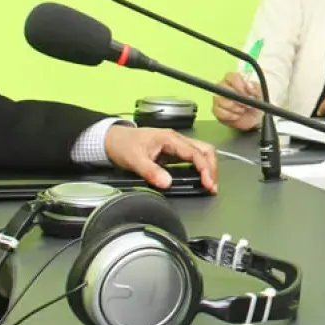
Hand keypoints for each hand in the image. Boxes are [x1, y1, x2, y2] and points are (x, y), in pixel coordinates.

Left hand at [104, 124, 218, 192]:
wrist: (112, 139)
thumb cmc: (122, 144)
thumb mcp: (134, 159)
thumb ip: (151, 172)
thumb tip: (167, 183)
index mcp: (169, 139)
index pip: (195, 153)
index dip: (205, 169)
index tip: (207, 184)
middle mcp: (176, 139)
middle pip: (204, 150)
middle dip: (212, 168)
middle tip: (212, 186)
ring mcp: (176, 145)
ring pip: (201, 152)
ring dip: (208, 167)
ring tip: (209, 184)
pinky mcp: (173, 151)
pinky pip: (193, 157)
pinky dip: (200, 168)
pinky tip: (199, 178)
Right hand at [213, 72, 262, 130]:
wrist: (253, 120)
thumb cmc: (255, 104)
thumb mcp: (261, 96)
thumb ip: (256, 89)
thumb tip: (248, 85)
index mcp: (235, 80)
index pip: (231, 76)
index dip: (239, 85)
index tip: (247, 94)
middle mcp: (224, 87)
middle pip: (223, 88)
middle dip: (237, 99)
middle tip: (246, 105)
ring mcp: (218, 98)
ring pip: (221, 100)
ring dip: (234, 108)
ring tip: (242, 110)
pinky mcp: (216, 110)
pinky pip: (219, 111)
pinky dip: (230, 116)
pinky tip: (236, 116)